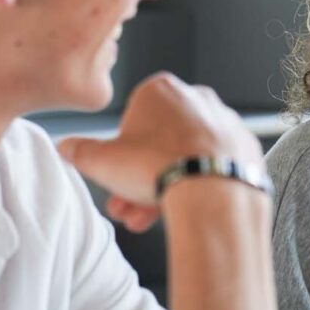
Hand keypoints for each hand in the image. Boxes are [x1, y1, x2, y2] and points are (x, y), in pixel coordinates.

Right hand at [57, 72, 262, 230]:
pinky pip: (213, 169)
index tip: (114, 179)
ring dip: (162, 188)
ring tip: (145, 220)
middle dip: (138, 179)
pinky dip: (197, 188)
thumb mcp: (102, 161)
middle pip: (158, 144)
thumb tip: (65, 147)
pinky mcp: (244, 149)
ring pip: (185, 158)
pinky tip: (182, 212)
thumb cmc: (156, 167)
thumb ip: (80, 151)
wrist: (213, 192)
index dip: (119, 155)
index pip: (132, 121)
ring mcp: (225, 123)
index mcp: (160, 89)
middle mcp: (197, 99)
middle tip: (125, 207)